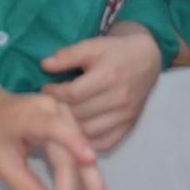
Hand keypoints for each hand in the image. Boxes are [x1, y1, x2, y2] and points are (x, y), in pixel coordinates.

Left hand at [0, 87, 108, 189]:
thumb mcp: (1, 164)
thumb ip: (27, 189)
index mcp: (30, 113)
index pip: (55, 128)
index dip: (74, 143)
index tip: (90, 160)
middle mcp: (54, 109)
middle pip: (72, 153)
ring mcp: (64, 116)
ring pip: (83, 156)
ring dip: (87, 189)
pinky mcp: (69, 125)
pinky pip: (79, 155)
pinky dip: (82, 179)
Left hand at [39, 26, 163, 152]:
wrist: (145, 60)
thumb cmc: (114, 52)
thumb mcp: (91, 46)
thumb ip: (68, 55)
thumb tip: (44, 65)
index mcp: (108, 76)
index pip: (73, 93)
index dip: (55, 93)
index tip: (47, 88)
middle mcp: (119, 98)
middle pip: (80, 113)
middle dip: (61, 109)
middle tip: (52, 104)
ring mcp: (125, 115)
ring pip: (90, 131)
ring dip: (73, 126)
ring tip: (63, 116)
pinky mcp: (129, 126)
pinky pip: (105, 143)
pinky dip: (89, 141)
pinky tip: (79, 130)